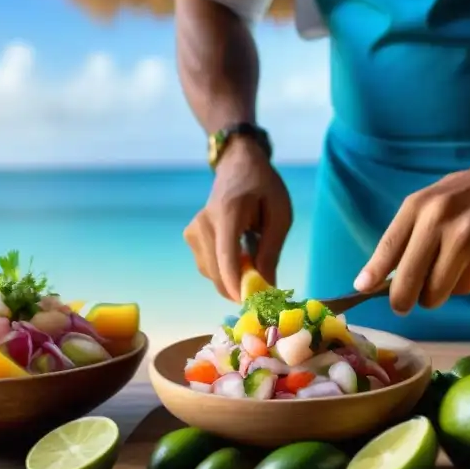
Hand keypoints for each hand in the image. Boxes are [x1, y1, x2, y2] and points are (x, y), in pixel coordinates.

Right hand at [184, 139, 292, 301]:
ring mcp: (193, 231)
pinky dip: (224, 271)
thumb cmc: (263, 187)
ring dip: (232, 279)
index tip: (249, 303)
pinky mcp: (190, 237)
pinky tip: (239, 258)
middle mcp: (203, 223)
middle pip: (217, 271)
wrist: (237, 165)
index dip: (235, 283)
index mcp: (227, 213)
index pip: (226, 255)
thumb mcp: (279, 215)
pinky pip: (207, 267)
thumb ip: (271, 251)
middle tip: (264, 290)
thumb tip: (266, 286)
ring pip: (211, 274)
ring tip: (253, 263)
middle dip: (239, 287)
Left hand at [354, 163, 469, 313]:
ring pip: (450, 291)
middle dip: (408, 300)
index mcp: (421, 208)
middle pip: (419, 285)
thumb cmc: (459, 194)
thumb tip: (368, 282)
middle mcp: (446, 223)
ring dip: (446, 288)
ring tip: (452, 264)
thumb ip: (398, 240)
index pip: (391, 249)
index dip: (375, 275)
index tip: (363, 290)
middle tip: (406, 302)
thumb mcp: (423, 204)